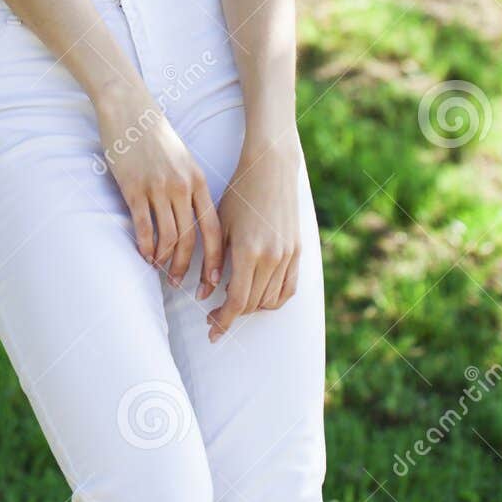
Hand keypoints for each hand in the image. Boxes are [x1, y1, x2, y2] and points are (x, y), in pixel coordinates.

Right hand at [96, 84, 223, 288]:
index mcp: (198, 181)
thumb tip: (193, 222)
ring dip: (164, 260)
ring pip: (167, 236)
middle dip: (187, 267)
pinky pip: (142, 226)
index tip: (214, 280)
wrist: (130, 108)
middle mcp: (181, 186)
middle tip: (181, 284)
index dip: (215, 258)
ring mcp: (157, 187)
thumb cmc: (156, 136)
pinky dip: (145, 246)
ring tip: (160, 270)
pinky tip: (143, 255)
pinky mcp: (133, 187)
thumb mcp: (183, 160)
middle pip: (189, 238)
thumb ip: (190, 187)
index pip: (212, 228)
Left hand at [205, 138, 301, 342]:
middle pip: (253, 304)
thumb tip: (203, 294)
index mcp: (249, 252)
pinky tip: (258, 296)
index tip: (211, 332)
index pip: (237, 301)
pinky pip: (288, 289)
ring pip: (270, 300)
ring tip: (233, 302)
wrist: (270, 170)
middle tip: (214, 316)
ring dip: (252, 307)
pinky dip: (273, 299)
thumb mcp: (218, 226)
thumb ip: (211, 263)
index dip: (223, 321)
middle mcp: (272, 258)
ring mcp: (288, 256)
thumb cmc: (239, 194)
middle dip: (232, 315)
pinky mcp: (298, 252)